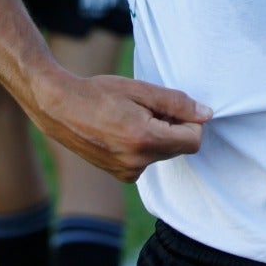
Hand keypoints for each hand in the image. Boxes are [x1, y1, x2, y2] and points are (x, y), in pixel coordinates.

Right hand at [31, 71, 211, 181]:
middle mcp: (137, 162)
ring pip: (163, 154)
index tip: (173, 108)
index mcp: (145, 139)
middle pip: (179, 148)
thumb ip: (177, 103)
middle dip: (173, 128)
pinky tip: (123, 131)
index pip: (193, 140)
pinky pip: (147, 161)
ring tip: (131, 118)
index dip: (191, 121)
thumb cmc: (99, 93)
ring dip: (158, 137)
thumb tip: (206, 115)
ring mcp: (127, 172)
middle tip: (147, 109)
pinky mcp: (120, 175)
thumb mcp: (141, 90)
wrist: (59, 108)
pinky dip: (144, 147)